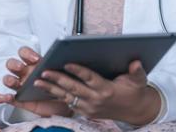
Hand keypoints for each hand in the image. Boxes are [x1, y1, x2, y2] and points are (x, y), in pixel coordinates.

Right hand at [3, 46, 71, 117]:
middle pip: (12, 64)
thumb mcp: (63, 73)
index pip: (24, 53)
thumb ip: (59, 65)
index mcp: (34, 64)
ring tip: (15, 82)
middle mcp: (26, 73)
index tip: (35, 59)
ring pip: (9, 80)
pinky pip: (11, 99)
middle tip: (21, 67)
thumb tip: (65, 56)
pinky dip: (7, 98)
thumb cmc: (63, 85)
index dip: (27, 54)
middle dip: (14, 64)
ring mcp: (23, 86)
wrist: (69, 103)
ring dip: (9, 79)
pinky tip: (9, 97)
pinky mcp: (22, 101)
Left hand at [34, 60, 160, 124]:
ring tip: (37, 81)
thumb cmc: (134, 92)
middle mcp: (96, 99)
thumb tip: (136, 62)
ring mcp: (89, 108)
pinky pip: (68, 103)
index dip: (78, 70)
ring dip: (51, 88)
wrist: (135, 111)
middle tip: (44, 71)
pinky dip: (55, 95)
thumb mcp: (139, 81)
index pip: (89, 78)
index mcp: (106, 89)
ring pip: (66, 97)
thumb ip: (137, 71)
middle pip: (73, 88)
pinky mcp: (85, 112)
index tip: (66, 62)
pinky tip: (44, 89)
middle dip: (57, 79)